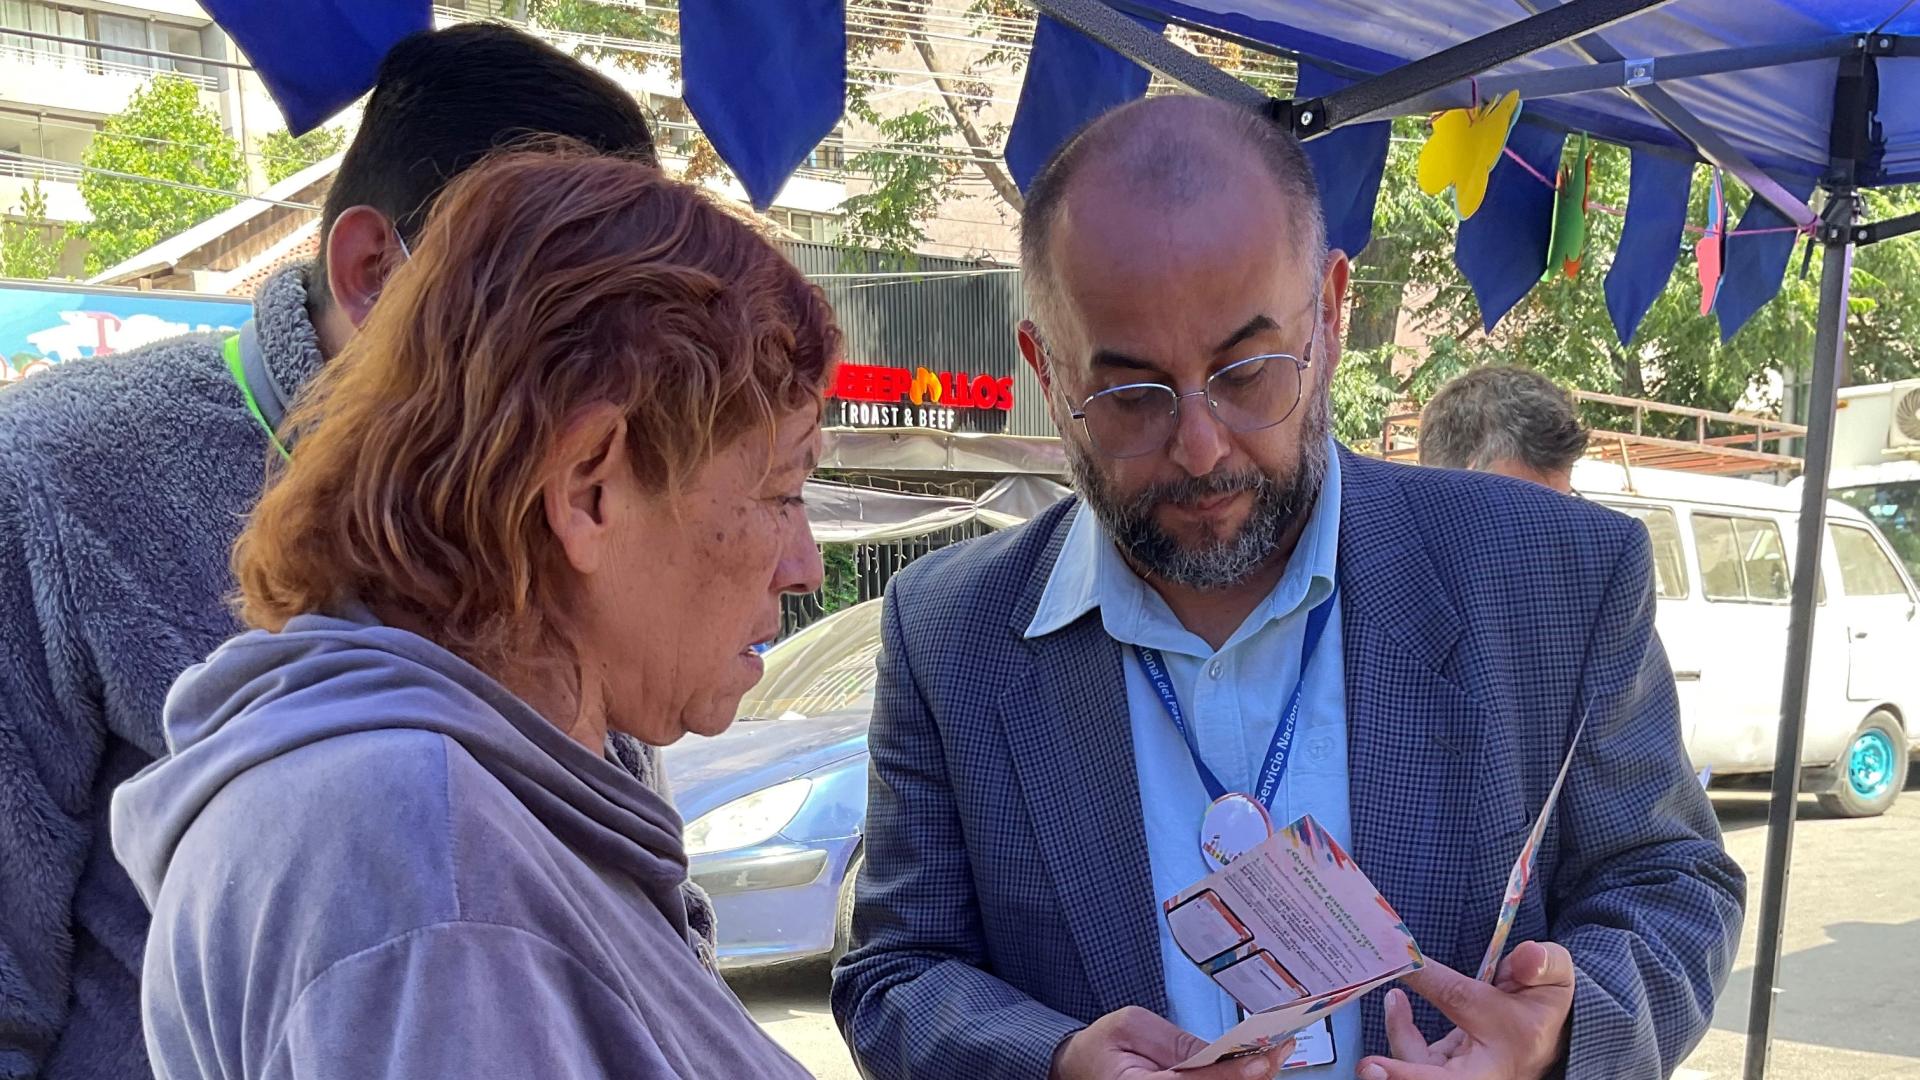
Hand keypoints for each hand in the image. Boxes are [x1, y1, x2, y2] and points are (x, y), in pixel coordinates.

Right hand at [1050, 1006, 1291, 1079]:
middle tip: (1278, 1052)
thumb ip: (1173, 1041)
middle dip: (1249, 1077)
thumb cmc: (1101, 1046)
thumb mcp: (1130, 1026)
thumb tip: (1218, 1053)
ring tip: (1271, 1056)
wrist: (1077, 1068)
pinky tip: (1252, 1068)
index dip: (1230, 1075)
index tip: (1261, 1060)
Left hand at [1357, 941, 1574, 1079]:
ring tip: (1394, 998)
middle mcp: (1483, 1070)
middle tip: (1370, 1068)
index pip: (1465, 1008)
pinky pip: (1414, 1061)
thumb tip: (1528, 955)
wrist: (1546, 1035)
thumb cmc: (1542, 1004)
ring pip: (1419, 1067)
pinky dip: (1400, 1033)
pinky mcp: (1444, 1071)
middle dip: (1404, 1077)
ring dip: (1397, 1036)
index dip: (1435, 984)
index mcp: (1513, 1043)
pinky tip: (1397, 1004)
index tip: (1406, 969)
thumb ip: (1543, 962)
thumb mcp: (1554, 975)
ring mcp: (1461, 1074)